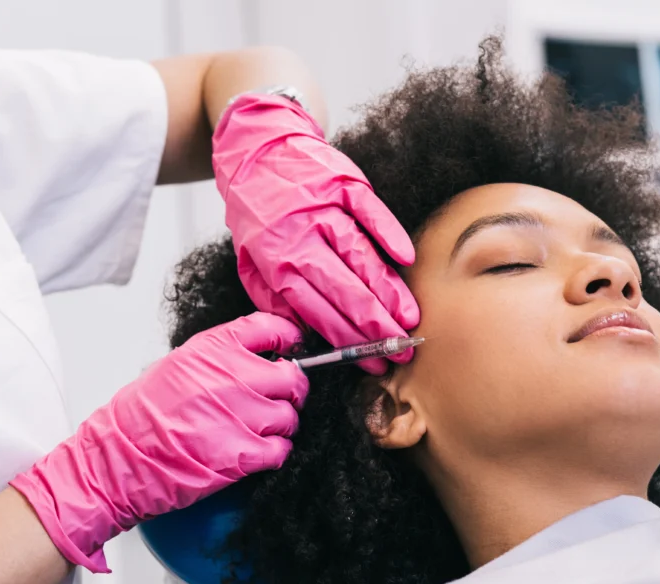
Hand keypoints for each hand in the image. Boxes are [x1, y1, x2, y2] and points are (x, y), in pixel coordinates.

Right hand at [10, 312, 308, 572]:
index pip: (272, 327)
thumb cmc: (141, 416)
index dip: (288, 340)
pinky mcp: (242, 455)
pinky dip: (274, 453)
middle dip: (290, 391)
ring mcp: (240, 416)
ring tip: (256, 431)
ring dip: (279, 426)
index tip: (290, 350)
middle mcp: (232, 377)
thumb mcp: (179, 366)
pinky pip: (282, 449)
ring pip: (290, 416)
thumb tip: (261, 358)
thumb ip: (221, 357)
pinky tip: (254, 453)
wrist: (116, 459)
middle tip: (277, 400)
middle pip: (293, 377)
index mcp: (214, 349)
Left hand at [212, 93, 420, 373]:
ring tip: (409, 318)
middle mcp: (300, 236)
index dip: (346, 339)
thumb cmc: (257, 213)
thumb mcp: (250, 260)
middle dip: (375, 325)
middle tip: (401, 348)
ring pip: (360, 255)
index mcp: (276, 261)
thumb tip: (305, 336)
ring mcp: (323, 207)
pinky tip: (405, 259)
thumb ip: (274, 298)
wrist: (256, 147)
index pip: (316, 310)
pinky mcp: (342, 183)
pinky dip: (388, 233)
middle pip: (343, 289)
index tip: (372, 360)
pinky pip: (369, 211)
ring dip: (387, 290)